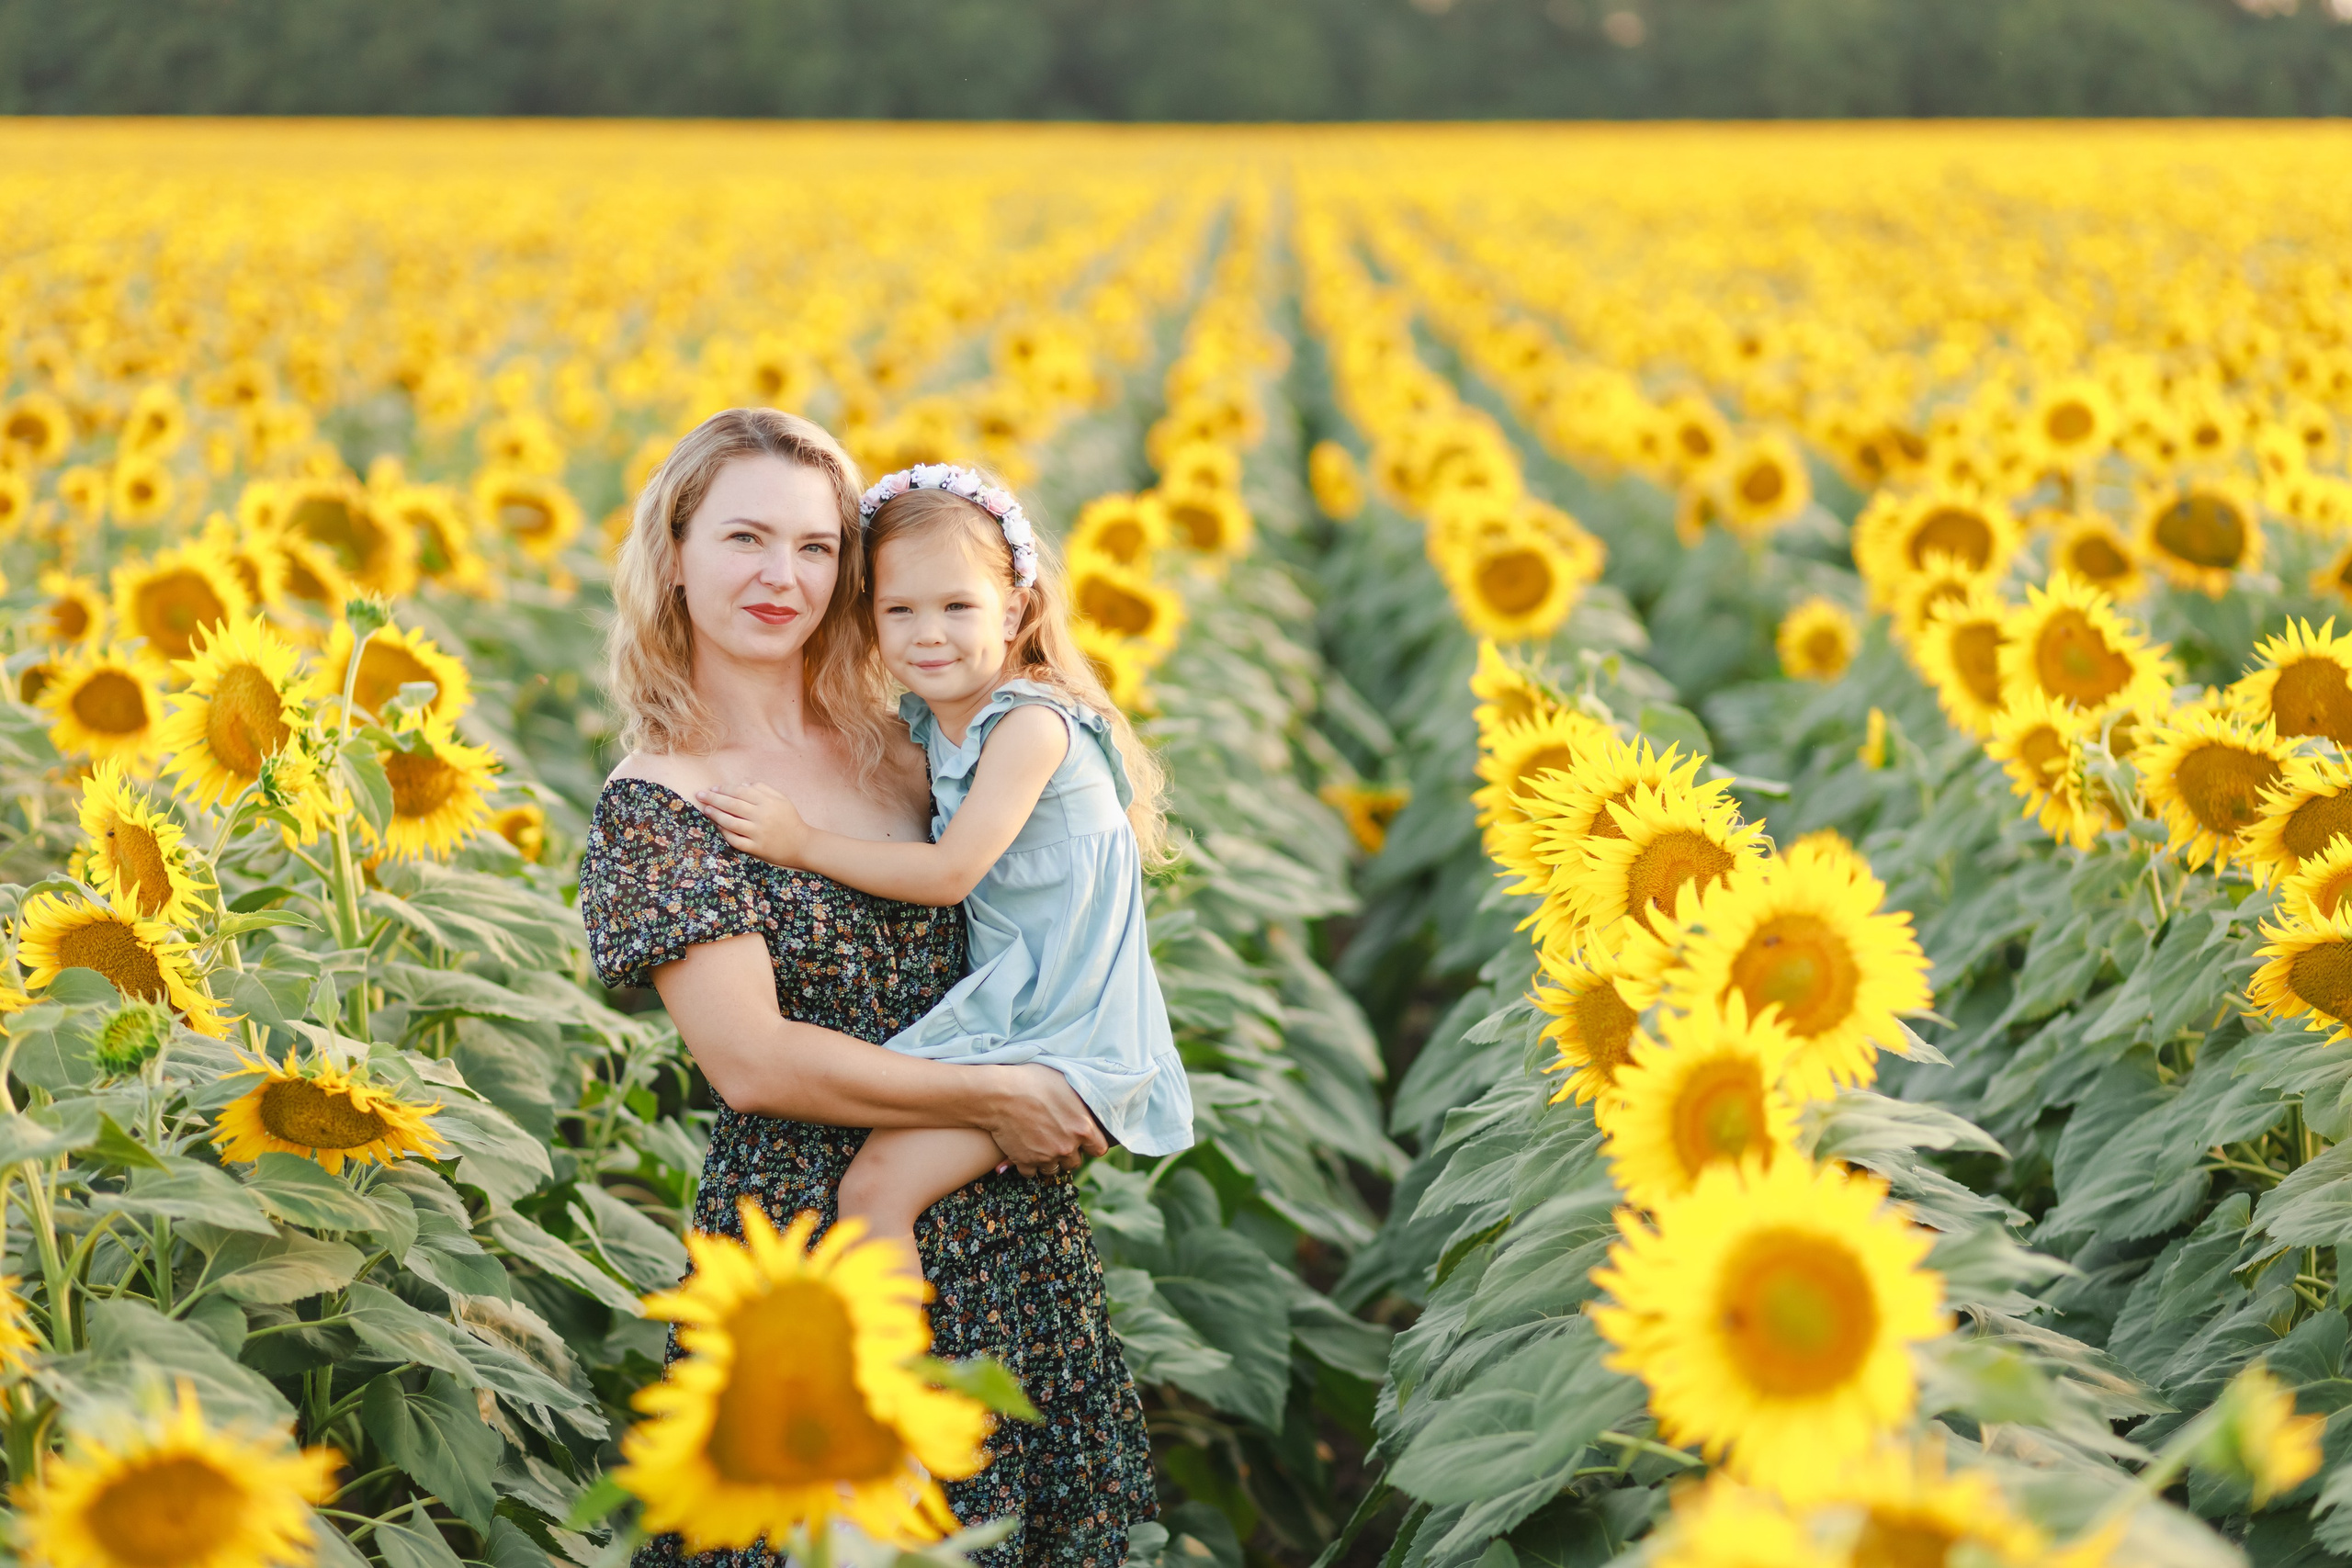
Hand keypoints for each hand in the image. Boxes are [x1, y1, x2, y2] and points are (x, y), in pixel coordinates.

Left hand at [697, 782, 810, 866]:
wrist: (802, 844)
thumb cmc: (790, 820)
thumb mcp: (782, 799)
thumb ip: (764, 789)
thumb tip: (743, 783)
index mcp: (768, 802)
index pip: (741, 791)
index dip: (725, 789)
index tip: (713, 788)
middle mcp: (762, 816)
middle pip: (732, 805)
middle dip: (713, 798)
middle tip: (700, 794)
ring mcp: (758, 833)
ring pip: (731, 822)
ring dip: (715, 815)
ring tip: (706, 809)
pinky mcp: (757, 848)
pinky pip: (736, 840)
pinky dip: (725, 833)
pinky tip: (717, 827)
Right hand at [982, 1064, 1107, 1175]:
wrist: (1000, 1094)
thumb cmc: (1033, 1081)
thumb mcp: (1065, 1083)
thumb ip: (1079, 1099)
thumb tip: (1087, 1101)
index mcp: (1083, 1128)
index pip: (1099, 1149)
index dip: (1091, 1144)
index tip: (1083, 1139)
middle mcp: (1067, 1147)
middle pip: (1074, 1162)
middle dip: (1067, 1153)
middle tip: (1056, 1138)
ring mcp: (1046, 1157)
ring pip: (1053, 1169)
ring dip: (1049, 1160)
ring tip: (1040, 1145)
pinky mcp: (1025, 1162)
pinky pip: (1031, 1173)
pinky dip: (1027, 1164)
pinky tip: (1023, 1150)